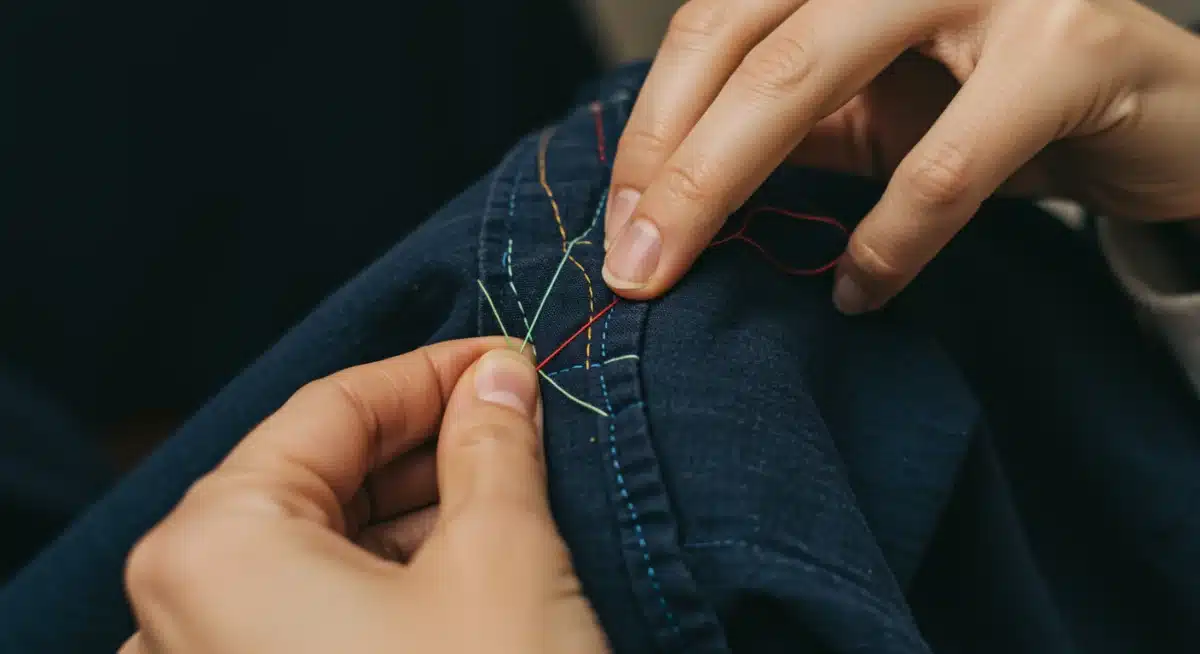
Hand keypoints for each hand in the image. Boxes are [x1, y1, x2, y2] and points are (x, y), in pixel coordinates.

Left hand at [120, 339, 608, 653]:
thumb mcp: (501, 557)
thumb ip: (491, 442)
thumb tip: (498, 376)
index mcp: (215, 548)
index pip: (328, 411)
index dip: (429, 371)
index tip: (502, 357)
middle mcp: (183, 612)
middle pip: (315, 480)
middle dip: (425, 441)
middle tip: (516, 414)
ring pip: (319, 551)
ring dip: (417, 510)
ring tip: (508, 482)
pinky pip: (317, 615)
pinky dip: (393, 578)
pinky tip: (470, 560)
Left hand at [602, 0, 1199, 312]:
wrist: (1163, 115)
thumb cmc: (998, 103)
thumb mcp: (872, 106)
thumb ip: (780, 124)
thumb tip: (661, 190)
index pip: (714, 22)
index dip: (653, 126)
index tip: (621, 226)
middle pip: (740, 43)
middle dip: (668, 166)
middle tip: (630, 268)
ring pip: (808, 77)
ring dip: (725, 191)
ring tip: (685, 280)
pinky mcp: (1070, 48)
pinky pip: (943, 164)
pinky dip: (886, 244)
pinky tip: (858, 294)